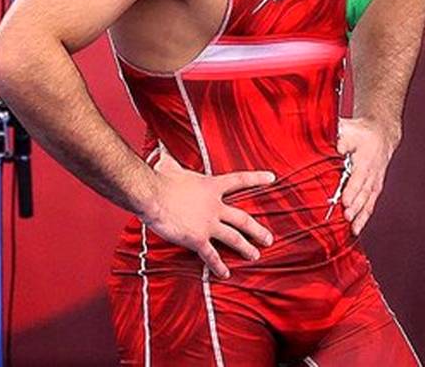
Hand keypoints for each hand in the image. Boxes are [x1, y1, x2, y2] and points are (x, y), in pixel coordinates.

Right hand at [140, 150, 274, 279]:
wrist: (152, 195)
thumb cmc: (160, 180)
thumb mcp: (170, 166)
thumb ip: (171, 160)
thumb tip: (161, 150)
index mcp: (212, 186)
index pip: (240, 180)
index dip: (257, 179)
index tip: (272, 178)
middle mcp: (215, 206)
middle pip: (243, 219)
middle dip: (257, 230)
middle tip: (269, 239)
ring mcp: (208, 223)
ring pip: (233, 238)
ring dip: (246, 247)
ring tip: (255, 255)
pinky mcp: (197, 239)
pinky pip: (211, 255)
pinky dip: (218, 265)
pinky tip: (225, 273)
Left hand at [337, 116, 399, 235]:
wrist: (383, 132)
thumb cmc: (360, 132)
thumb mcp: (349, 129)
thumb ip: (340, 138)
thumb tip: (335, 148)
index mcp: (366, 156)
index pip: (359, 175)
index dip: (353, 189)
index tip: (345, 201)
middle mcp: (373, 171)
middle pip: (365, 190)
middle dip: (356, 205)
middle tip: (347, 217)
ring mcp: (376, 180)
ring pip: (369, 199)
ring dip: (361, 214)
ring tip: (353, 228)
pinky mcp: (375, 187)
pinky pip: (371, 203)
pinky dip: (364, 217)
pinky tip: (356, 229)